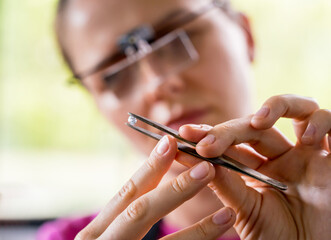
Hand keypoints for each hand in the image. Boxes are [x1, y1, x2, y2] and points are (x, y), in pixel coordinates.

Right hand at [76, 135, 235, 239]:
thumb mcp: (107, 238)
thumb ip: (123, 219)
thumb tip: (153, 183)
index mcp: (96, 235)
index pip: (127, 195)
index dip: (150, 168)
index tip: (171, 143)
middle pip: (140, 211)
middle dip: (175, 189)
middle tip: (207, 169)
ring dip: (199, 232)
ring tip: (227, 214)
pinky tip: (220, 238)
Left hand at [178, 94, 330, 239]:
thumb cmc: (277, 238)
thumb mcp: (245, 210)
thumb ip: (226, 185)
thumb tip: (198, 159)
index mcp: (258, 169)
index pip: (232, 143)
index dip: (208, 136)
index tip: (182, 136)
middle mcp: (281, 157)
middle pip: (255, 126)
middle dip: (228, 131)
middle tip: (205, 143)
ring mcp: (308, 154)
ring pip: (297, 109)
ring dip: (277, 106)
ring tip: (259, 122)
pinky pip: (330, 121)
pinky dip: (320, 122)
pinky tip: (307, 140)